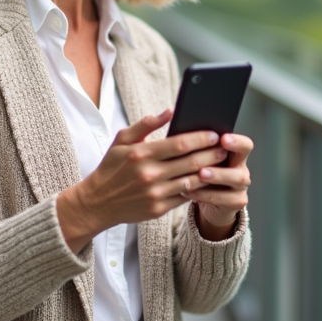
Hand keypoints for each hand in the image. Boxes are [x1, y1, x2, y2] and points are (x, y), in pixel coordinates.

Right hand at [56, 110, 228, 252]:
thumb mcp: (121, 140)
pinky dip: (198, 189)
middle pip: (190, 162)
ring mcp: (155, 194)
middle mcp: (149, 174)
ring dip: (209, 172)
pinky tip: (207, 181)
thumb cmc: (111, 167)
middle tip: (224, 148)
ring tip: (221, 164)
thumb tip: (170, 110)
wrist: (97, 202)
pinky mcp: (158, 209)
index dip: (201, 139)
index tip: (215, 134)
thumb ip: (145, 124)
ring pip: (192, 181)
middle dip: (211, 154)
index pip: (179, 144)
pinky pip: (185, 197)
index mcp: (141, 154)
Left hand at [182, 133, 252, 240]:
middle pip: (243, 162)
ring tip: (200, 175)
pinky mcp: (237, 202)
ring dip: (217, 176)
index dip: (237, 141)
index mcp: (235, 154)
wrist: (205, 200)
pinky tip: (189, 191)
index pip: (245, 144)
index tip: (223, 138)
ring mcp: (241, 187)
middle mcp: (241, 169)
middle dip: (229, 157)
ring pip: (237, 179)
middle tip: (211, 158)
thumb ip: (198, 149)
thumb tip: (182, 137)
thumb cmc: (201, 174)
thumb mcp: (201, 160)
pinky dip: (205, 195)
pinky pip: (224, 198)